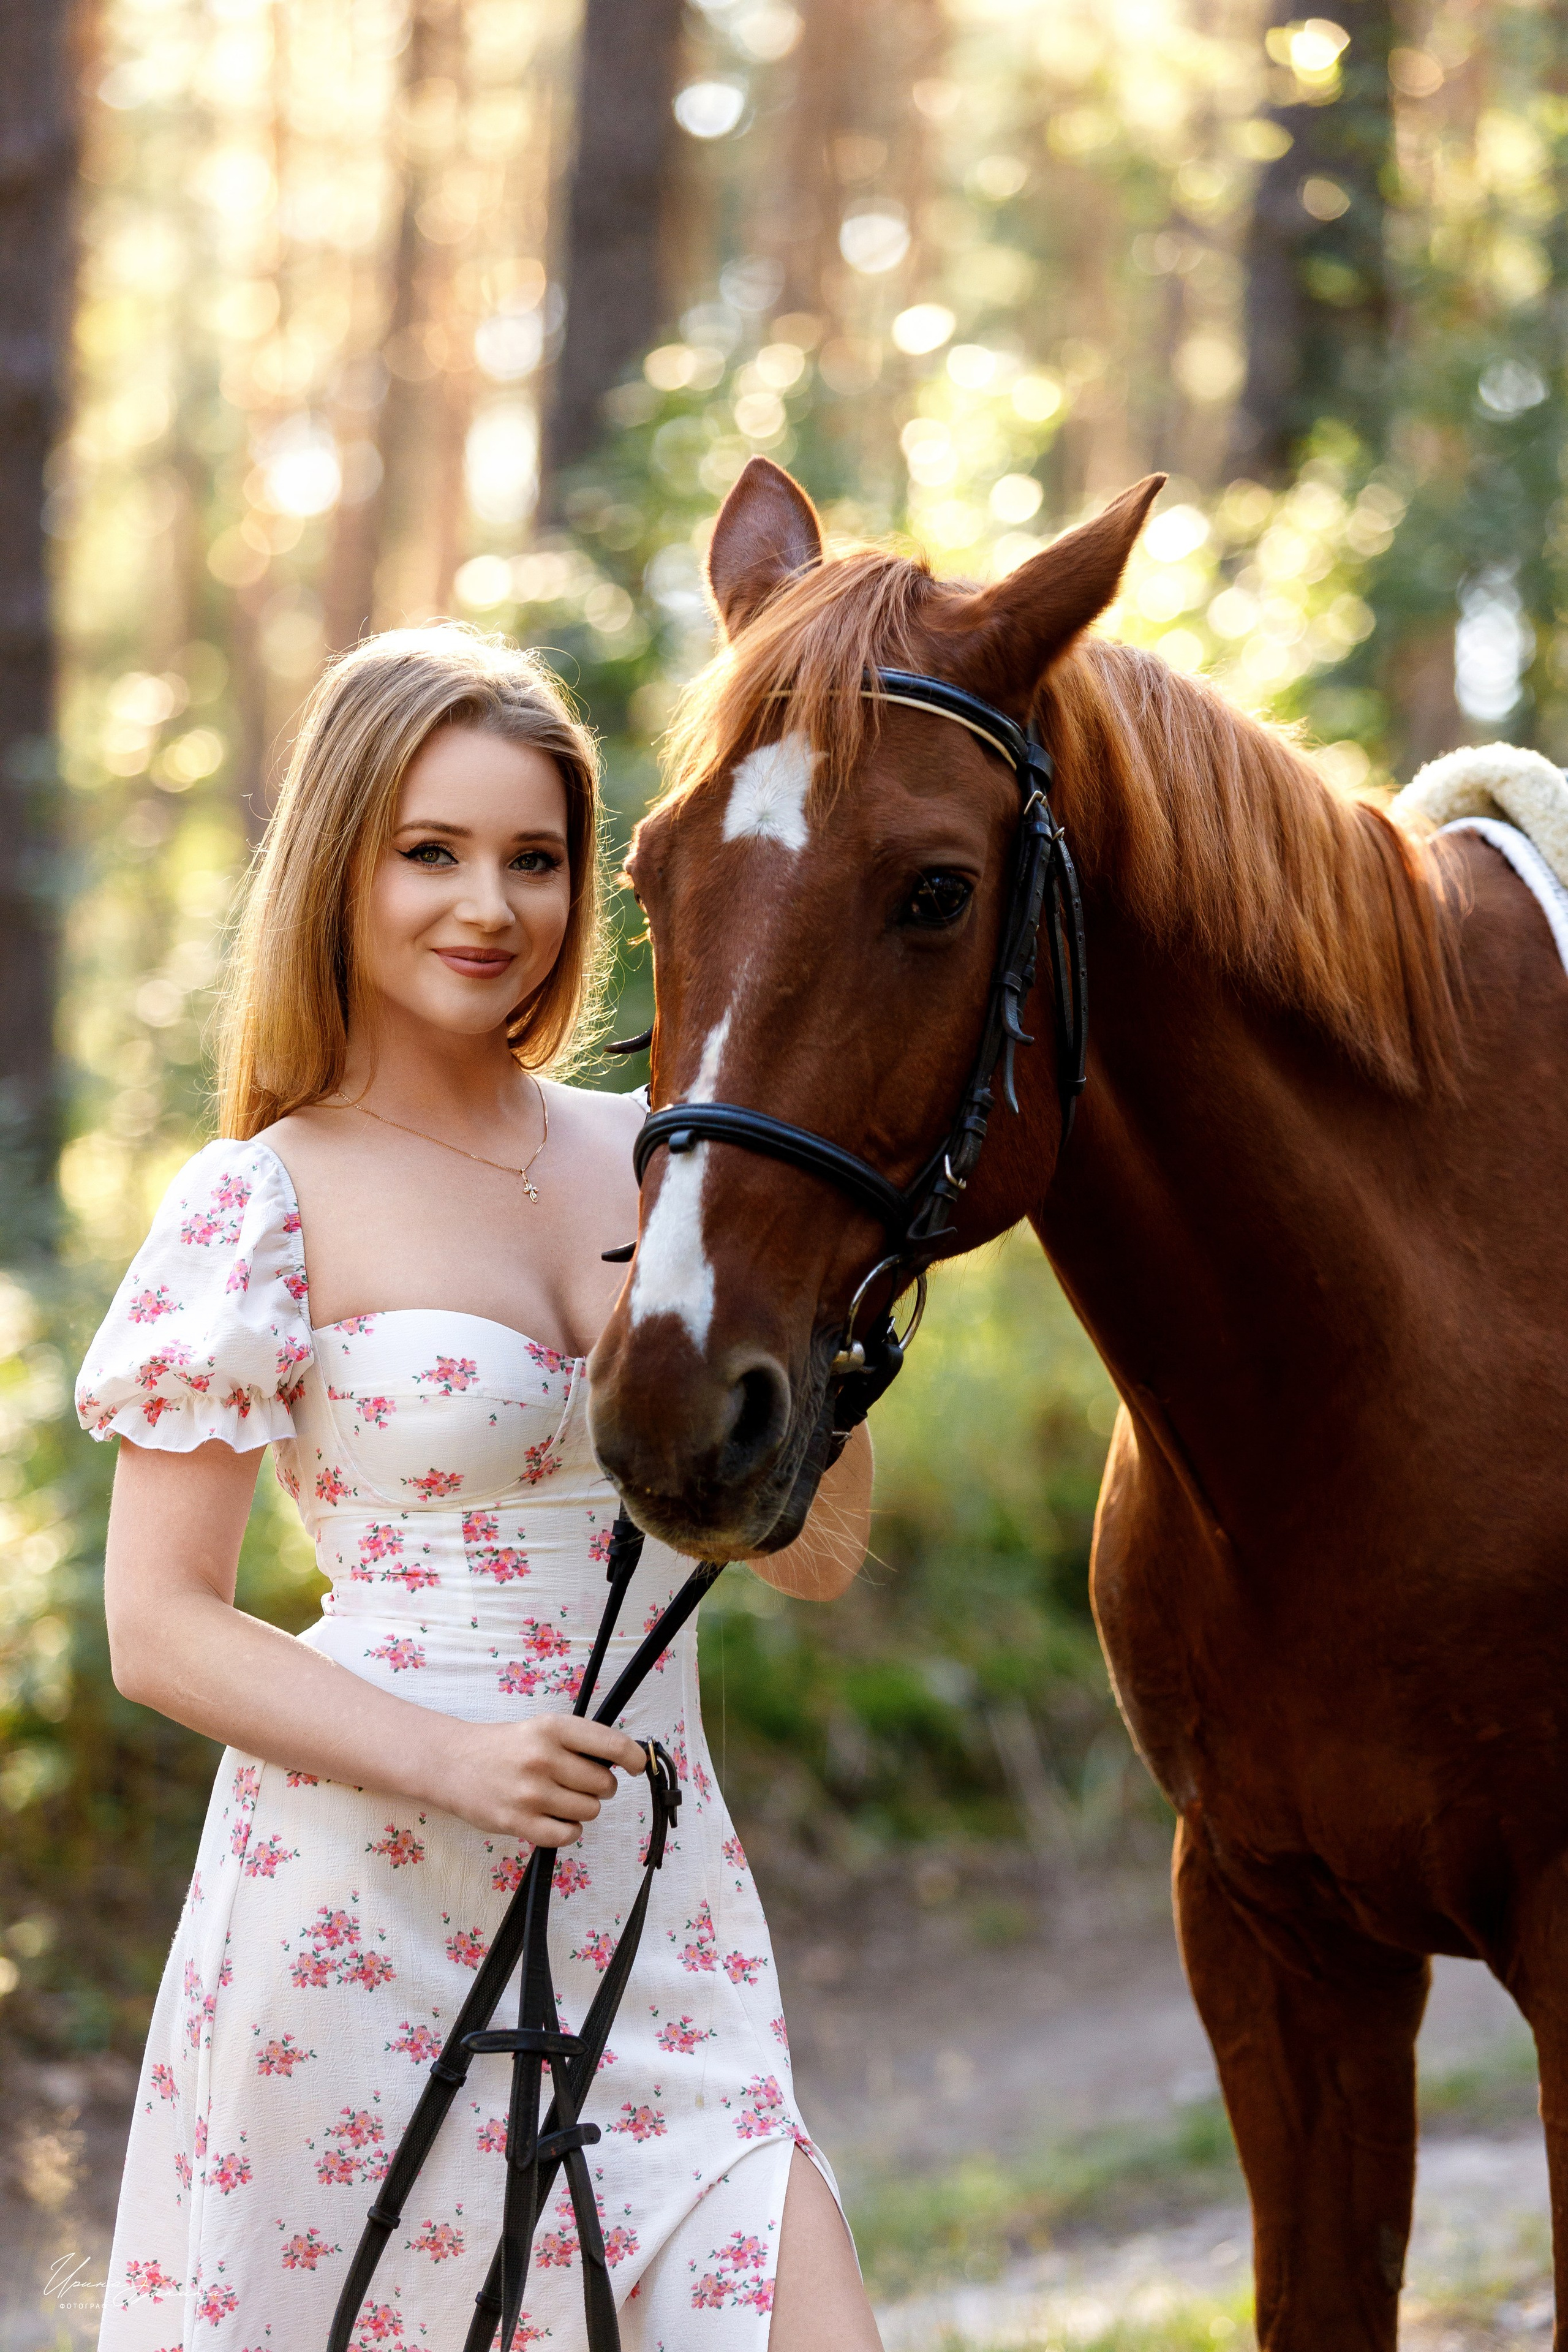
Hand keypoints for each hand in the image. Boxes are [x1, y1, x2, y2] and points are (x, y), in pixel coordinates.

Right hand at [437, 1713, 645, 1842]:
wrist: (453, 1763)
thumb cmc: (505, 1746)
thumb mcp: (541, 1729)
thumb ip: (578, 1743)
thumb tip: (623, 1761)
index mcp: (553, 1728)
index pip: (611, 1744)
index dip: (634, 1758)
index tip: (637, 1765)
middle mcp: (543, 1758)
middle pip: (603, 1784)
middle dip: (600, 1787)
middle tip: (579, 1783)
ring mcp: (530, 1792)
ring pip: (589, 1811)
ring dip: (583, 1809)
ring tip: (561, 1799)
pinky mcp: (516, 1822)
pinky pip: (566, 1835)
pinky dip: (568, 1831)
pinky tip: (556, 1820)